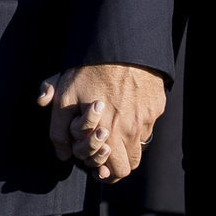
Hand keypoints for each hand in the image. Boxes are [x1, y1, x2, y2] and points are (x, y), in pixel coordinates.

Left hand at [38, 64, 165, 181]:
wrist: (119, 43)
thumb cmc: (89, 70)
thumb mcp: (64, 97)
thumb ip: (59, 130)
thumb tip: (61, 154)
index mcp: (110, 134)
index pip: (116, 172)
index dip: (105, 172)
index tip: (98, 164)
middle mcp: (133, 130)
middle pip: (131, 164)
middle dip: (118, 161)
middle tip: (105, 149)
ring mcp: (148, 117)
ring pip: (141, 144)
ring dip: (128, 142)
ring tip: (114, 126)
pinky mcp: (156, 104)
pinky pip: (149, 123)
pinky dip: (138, 121)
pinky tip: (125, 105)